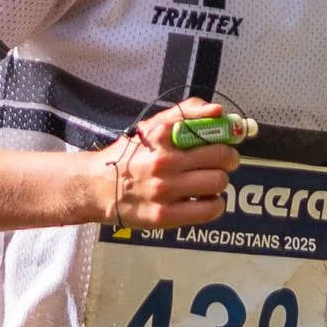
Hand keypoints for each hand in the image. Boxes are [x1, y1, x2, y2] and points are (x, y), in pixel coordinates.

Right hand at [93, 102, 239, 230]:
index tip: (226, 142)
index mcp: (162, 135)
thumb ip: (186, 112)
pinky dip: (215, 204)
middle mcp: (163, 162)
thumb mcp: (152, 125)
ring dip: (219, 182)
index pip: (212, 131)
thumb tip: (219, 111)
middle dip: (228, 159)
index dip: (226, 137)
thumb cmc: (131, 154)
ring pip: (218, 183)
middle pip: (221, 158)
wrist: (99, 186)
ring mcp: (164, 190)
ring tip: (208, 182)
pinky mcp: (165, 216)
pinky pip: (209, 210)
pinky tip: (204, 200)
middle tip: (222, 163)